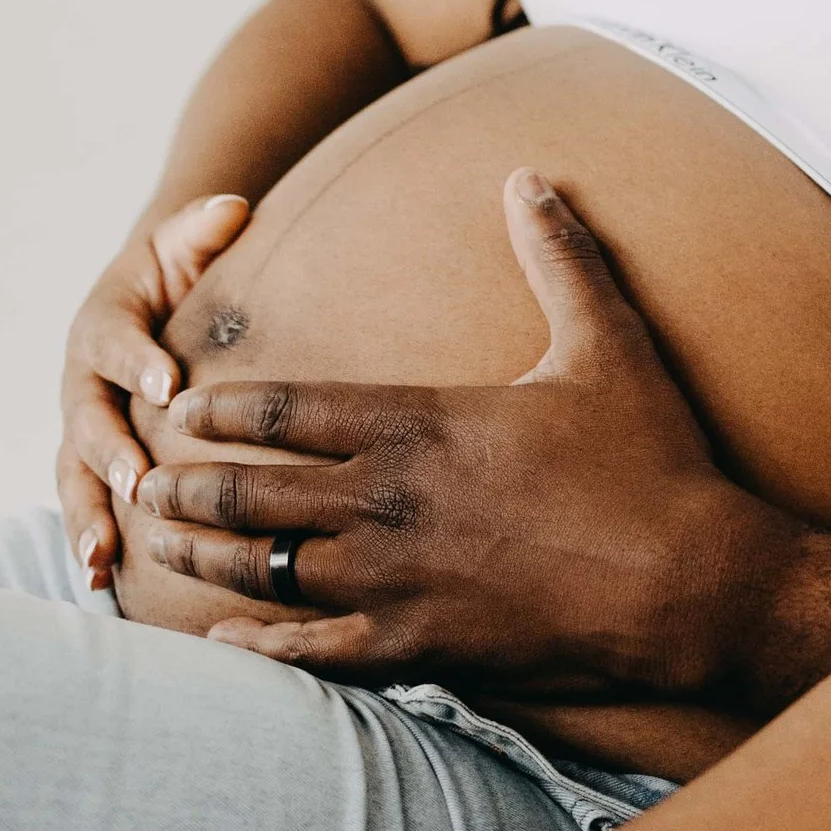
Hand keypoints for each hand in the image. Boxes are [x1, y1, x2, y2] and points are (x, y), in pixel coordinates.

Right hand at [55, 199, 252, 591]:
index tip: (167, 385)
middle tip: (140, 484)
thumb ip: (203, 227)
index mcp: (103, 324)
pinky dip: (91, 538)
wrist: (155, 297)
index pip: (115, 341)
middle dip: (110, 454)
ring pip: (75, 474)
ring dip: (87, 514)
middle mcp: (82, 380)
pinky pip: (85, 502)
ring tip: (104, 556)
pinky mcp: (93, 462)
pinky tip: (104, 580)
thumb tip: (230, 208)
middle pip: (86, 420)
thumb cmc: (179, 270)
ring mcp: (83, 426)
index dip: (136, 361)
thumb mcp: (186, 241)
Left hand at [135, 173, 758, 701]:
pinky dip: (263, 647)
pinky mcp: (421, 646)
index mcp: (419, 423)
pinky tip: (228, 641)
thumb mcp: (606, 341)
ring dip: (204, 559)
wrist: (689, 578)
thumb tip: (531, 177)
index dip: (222, 408)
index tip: (183, 405)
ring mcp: (397, 580)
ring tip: (160, 548)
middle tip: (141, 478)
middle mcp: (388, 501)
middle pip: (251, 492)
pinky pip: (315, 653)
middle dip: (187, 485)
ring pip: (265, 571)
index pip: (285, 409)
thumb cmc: (651, 458)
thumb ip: (559, 255)